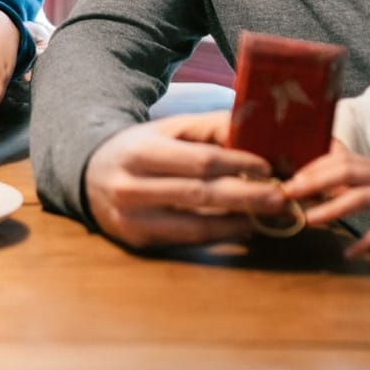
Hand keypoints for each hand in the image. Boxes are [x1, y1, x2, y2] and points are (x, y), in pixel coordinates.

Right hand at [84, 112, 288, 248]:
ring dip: (238, 221)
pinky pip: (186, 239)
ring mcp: (133, 219)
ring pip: (195, 225)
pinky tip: (242, 226)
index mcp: (142, 152)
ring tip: (268, 215)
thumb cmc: (140, 148)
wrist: (88, 176)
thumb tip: (254, 128)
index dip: (237, 164)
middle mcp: (133, 188)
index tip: (268, 167)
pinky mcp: (138, 241)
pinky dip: (219, 234)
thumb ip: (208, 127)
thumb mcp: (167, 129)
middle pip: (200, 194)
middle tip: (281, 197)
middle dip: (247, 196)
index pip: (199, 161)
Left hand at [285, 143, 369, 259]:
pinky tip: (347, 254)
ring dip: (334, 207)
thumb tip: (307, 175)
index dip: (315, 167)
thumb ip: (346, 176)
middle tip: (291, 194)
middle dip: (317, 181)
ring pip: (363, 197)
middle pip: (348, 172)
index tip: (291, 179)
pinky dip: (366, 242)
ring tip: (310, 220)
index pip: (340, 158)